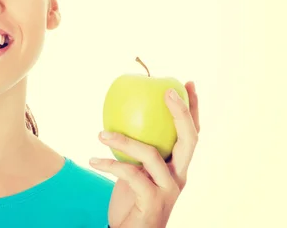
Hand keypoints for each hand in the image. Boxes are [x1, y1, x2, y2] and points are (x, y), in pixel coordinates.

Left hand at [90, 81, 200, 227]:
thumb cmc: (131, 198)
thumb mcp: (134, 168)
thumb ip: (134, 148)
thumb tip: (117, 115)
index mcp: (178, 166)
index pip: (191, 134)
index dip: (193, 109)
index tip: (187, 83)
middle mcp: (179, 176)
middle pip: (189, 140)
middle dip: (180, 113)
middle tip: (166, 91)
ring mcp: (169, 190)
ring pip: (152, 155)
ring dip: (124, 140)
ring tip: (100, 133)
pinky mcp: (152, 202)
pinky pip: (131, 175)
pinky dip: (110, 165)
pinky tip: (93, 160)